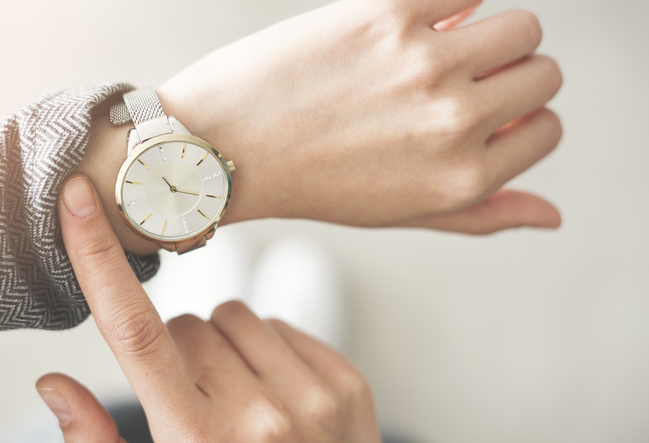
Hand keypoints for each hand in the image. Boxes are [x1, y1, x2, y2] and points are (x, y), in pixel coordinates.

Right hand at [37, 174, 380, 441]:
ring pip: (234, 315)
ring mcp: (311, 395)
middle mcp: (258, 413)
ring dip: (224, 346)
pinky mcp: (347, 383)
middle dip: (177, 352)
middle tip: (192, 403)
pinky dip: (268, 351)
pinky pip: (282, 325)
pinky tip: (274, 396)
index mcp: (195, 438)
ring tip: (236, 401)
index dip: (98, 258)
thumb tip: (50, 384)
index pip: (134, 330)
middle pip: (185, 323)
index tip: (77, 200)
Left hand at [158, 0, 562, 233]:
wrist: (225, 147)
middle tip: (464, 81)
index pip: (547, 128)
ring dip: (493, 34)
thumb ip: (482, 214)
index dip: (520, 119)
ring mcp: (424, 64)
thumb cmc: (312, 182)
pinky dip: (452, 2)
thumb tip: (553, 215)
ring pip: (521, 24)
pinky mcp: (387, 14)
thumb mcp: (401, 213)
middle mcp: (453, 123)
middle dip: (513, 76)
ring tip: (445, 50)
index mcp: (463, 179)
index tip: (484, 114)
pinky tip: (416, 23)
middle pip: (544, 72)